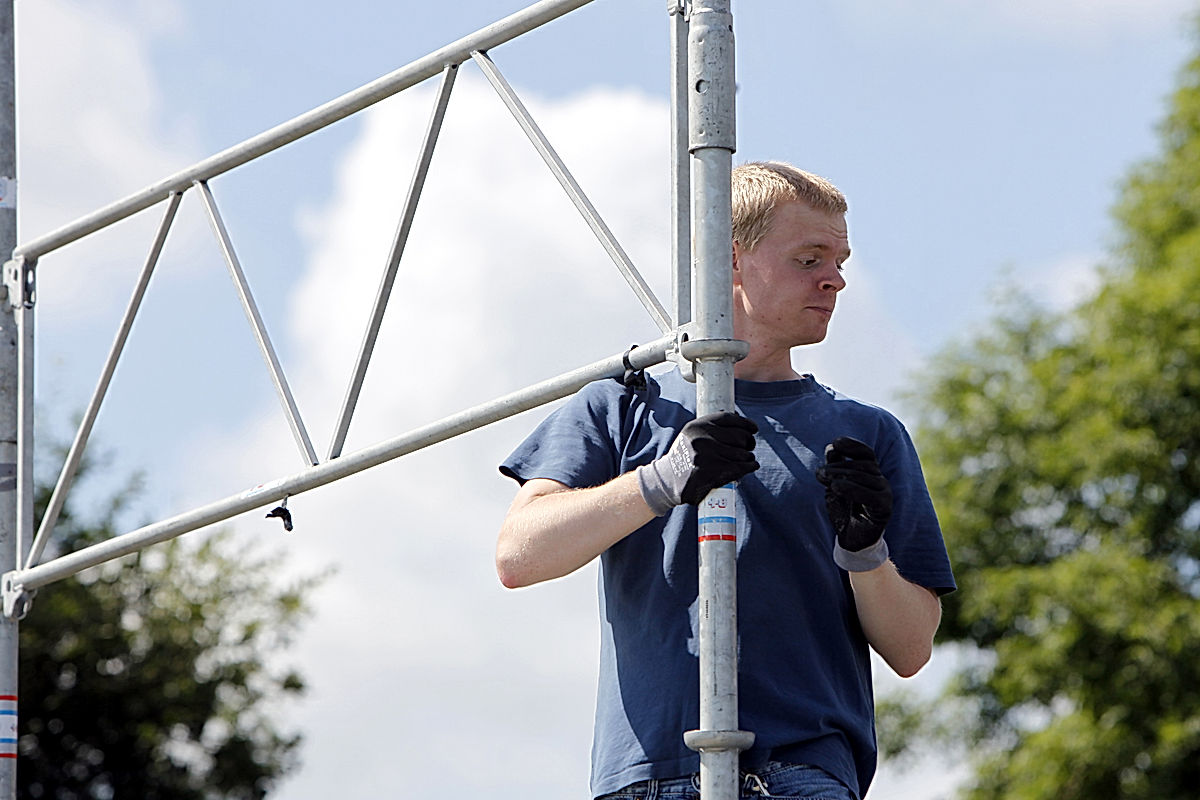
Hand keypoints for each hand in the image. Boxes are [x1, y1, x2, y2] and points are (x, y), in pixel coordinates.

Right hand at [637, 412, 758, 515]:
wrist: (667, 481)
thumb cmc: (684, 457)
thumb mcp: (691, 436)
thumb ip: (711, 428)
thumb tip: (741, 423)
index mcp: (697, 426)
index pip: (728, 419)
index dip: (745, 423)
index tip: (753, 429)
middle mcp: (701, 438)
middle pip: (739, 436)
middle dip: (748, 442)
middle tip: (749, 447)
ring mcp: (707, 456)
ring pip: (742, 453)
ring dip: (748, 457)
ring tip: (747, 459)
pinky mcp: (712, 473)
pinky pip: (740, 467)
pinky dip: (750, 466)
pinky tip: (752, 465)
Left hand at [815, 436, 891, 570]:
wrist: (852, 539)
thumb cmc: (843, 511)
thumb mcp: (834, 487)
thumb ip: (834, 469)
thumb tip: (831, 448)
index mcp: (871, 473)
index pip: (866, 453)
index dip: (852, 445)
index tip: (835, 442)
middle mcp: (881, 481)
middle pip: (863, 464)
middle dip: (839, 465)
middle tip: (819, 472)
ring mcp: (885, 494)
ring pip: (866, 477)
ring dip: (842, 475)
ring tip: (823, 478)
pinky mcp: (885, 508)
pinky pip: (871, 495)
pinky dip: (852, 489)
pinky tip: (836, 487)